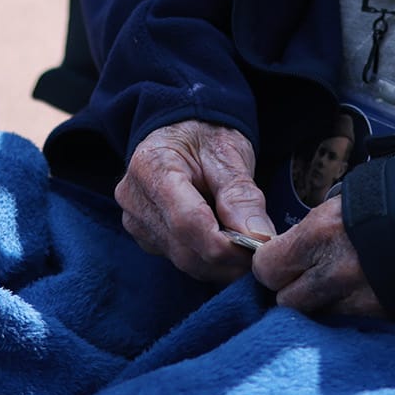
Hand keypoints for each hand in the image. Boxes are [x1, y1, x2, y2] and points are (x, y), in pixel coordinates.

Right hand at [115, 121, 273, 283]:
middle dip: (227, 258)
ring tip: (247, 250)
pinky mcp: (144, 236)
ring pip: (183, 260)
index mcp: (151, 165)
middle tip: (260, 254)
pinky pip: (180, 259)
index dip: (225, 245)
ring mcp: (136, 220)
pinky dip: (208, 260)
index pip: (187, 221)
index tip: (256, 251)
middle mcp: (134, 198)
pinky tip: (226, 246)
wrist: (182, 130)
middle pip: (184, 248)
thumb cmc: (206, 136)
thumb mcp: (229, 152)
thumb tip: (259, 239)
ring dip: (220, 264)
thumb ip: (241, 195)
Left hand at [253, 197, 382, 318]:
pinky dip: (344, 310)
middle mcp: (336, 271)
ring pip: (313, 316)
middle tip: (306, 274)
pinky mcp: (378, 315)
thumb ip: (305, 234)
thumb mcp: (336, 207)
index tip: (277, 260)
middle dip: (291, 288)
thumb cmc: (384, 204)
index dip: (269, 265)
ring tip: (333, 284)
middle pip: (286, 300)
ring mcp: (358, 298)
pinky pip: (343, 321)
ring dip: (317, 303)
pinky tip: (355, 293)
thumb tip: (281, 252)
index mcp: (321, 233)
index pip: (266, 268)